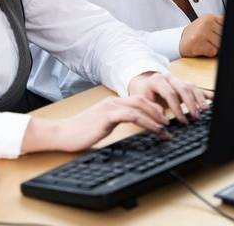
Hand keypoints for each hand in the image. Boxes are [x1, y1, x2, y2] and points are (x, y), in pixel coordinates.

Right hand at [20, 95, 169, 153]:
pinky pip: (133, 116)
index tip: (164, 120)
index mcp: (111, 103)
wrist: (63, 134)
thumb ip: (115, 122)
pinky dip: (148, 122)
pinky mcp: (107, 116)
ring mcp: (109, 107)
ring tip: (167, 128)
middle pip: (142, 99)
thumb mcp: (102, 125)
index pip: (138, 100)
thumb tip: (131, 127)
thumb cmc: (80, 133)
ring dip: (157, 117)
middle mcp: (112, 102)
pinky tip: (155, 130)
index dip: (153, 108)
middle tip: (171, 122)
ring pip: (140, 106)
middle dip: (159, 110)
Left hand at [127, 72, 210, 124]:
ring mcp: (178, 80)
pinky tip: (213, 99)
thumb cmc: (143, 94)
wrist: (144, 84)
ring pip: (192, 87)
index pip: (170, 93)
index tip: (182, 120)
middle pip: (183, 88)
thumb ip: (150, 107)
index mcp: (157, 80)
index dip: (177, 108)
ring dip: (200, 99)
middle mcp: (169, 78)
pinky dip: (206, 94)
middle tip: (195, 117)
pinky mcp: (185, 84)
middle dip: (191, 104)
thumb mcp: (141, 100)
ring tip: (204, 111)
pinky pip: (197, 88)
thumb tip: (162, 115)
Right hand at [179, 14, 221, 57]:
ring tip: (205, 44)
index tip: (218, 36)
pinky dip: (208, 53)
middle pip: (224, 37)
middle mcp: (206, 22)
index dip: (223, 35)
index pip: (227, 27)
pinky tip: (201, 48)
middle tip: (209, 41)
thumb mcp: (208, 26)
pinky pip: (213, 51)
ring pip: (220, 45)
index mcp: (210, 17)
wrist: (178, 41)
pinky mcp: (197, 43)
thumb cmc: (196, 35)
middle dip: (219, 42)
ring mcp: (202, 32)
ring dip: (214, 48)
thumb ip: (220, 27)